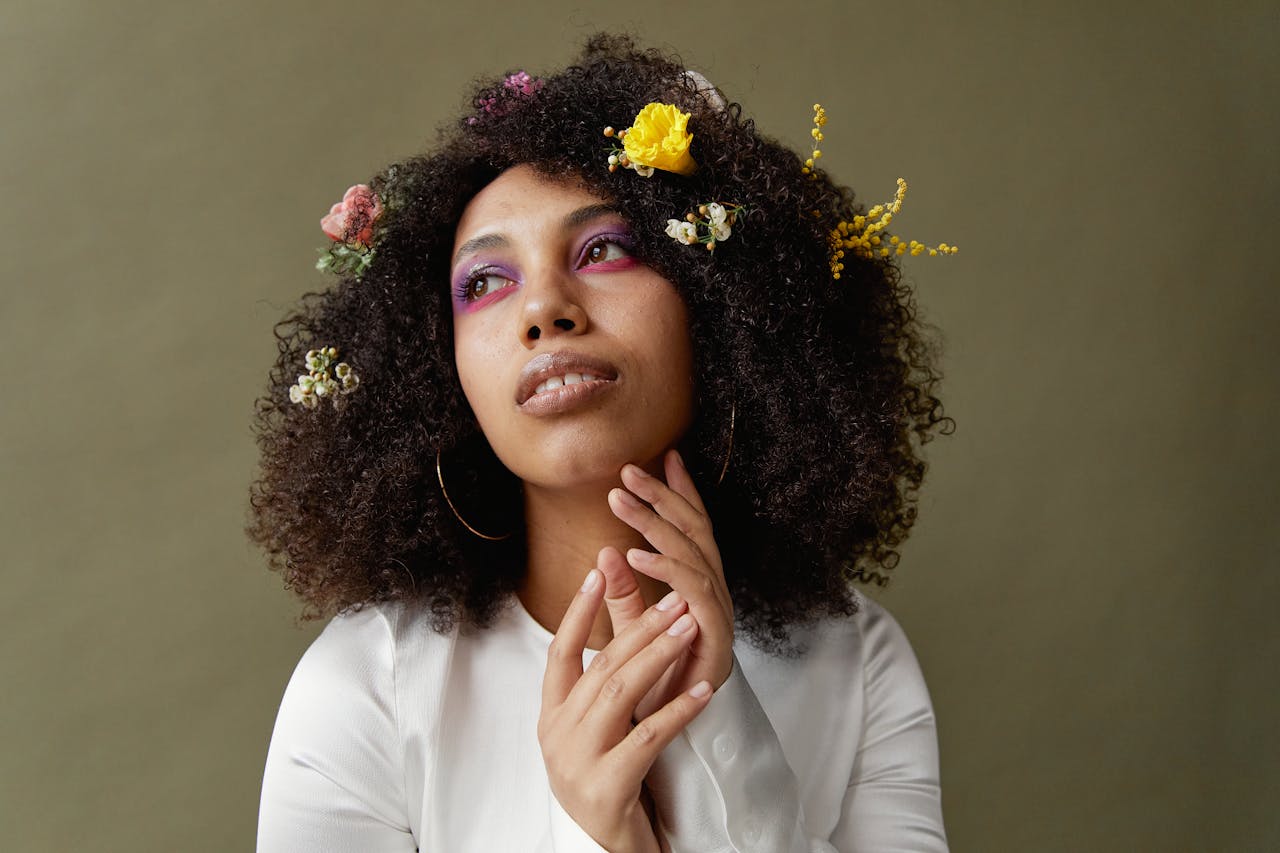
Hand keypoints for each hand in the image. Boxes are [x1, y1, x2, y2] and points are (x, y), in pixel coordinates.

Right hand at [539, 568, 713, 852]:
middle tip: (675, 599)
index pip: (559, 652)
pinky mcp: (606, 787)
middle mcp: (557, 735)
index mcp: (550, 717)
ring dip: (659, 655)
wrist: (601, 852)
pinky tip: (701, 692)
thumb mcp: (594, 732)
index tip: (598, 570)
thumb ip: (603, 684)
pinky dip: (676, 711)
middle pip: (600, 667)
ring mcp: (578, 761)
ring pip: (619, 693)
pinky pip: (647, 738)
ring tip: (689, 627)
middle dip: (640, 627)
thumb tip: (614, 626)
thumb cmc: (606, 784)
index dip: (577, 610)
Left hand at [601, 449, 734, 719]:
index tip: (663, 457)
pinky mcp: (715, 638)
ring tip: (620, 502)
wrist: (678, 738)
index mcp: (699, 587)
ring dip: (655, 524)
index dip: (682, 492)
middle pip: (695, 532)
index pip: (694, 529)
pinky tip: (633, 555)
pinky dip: (663, 571)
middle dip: (663, 497)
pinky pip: (693, 594)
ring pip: (693, 554)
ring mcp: (718, 613)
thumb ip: (623, 593)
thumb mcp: (632, 630)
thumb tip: (604, 551)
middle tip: (626, 472)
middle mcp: (714, 593)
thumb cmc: (658, 681)